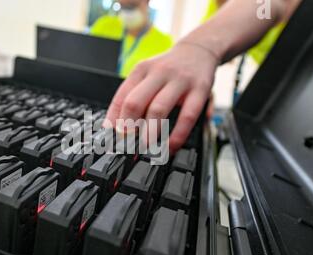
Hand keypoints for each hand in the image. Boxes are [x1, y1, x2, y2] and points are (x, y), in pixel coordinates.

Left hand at [103, 41, 218, 153]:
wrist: (199, 50)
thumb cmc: (169, 68)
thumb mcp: (147, 73)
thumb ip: (132, 95)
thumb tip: (113, 124)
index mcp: (141, 70)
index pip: (121, 97)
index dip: (114, 120)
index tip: (113, 137)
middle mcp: (158, 73)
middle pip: (136, 102)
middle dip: (128, 126)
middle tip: (127, 144)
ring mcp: (179, 81)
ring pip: (159, 109)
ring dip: (150, 133)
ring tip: (146, 148)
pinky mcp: (199, 90)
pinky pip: (187, 116)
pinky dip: (177, 135)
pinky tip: (171, 146)